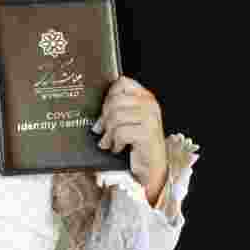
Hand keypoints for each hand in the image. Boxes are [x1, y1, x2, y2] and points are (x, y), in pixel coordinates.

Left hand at [93, 76, 167, 201]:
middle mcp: (150, 104)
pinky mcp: (148, 133)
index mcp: (145, 97)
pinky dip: (115, 142)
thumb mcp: (129, 121)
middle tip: (102, 130)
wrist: (152, 167)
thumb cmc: (138, 143)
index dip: (109, 96)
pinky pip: (121, 132)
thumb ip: (116, 109)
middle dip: (104, 118)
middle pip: (115, 100)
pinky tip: (118, 147)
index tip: (105, 111)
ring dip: (108, 133)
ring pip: (116, 116)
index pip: (121, 83)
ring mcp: (150, 118)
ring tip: (109, 141)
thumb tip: (97, 111)